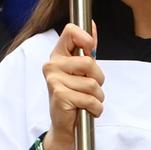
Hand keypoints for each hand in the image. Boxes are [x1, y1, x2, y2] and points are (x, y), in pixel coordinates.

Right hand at [43, 23, 103, 149]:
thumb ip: (88, 49)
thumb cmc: (75, 94)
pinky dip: (95, 108)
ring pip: (93, 84)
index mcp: (58, 56)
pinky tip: (86, 109)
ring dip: (98, 97)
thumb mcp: (82, 70)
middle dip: (98, 79)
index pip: (70, 32)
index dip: (86, 38)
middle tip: (90, 88)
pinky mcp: (60, 96)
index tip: (91, 50)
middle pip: (89, 63)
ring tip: (87, 100)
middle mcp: (52, 65)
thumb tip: (92, 25)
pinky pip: (91, 99)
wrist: (65, 123)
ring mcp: (54, 80)